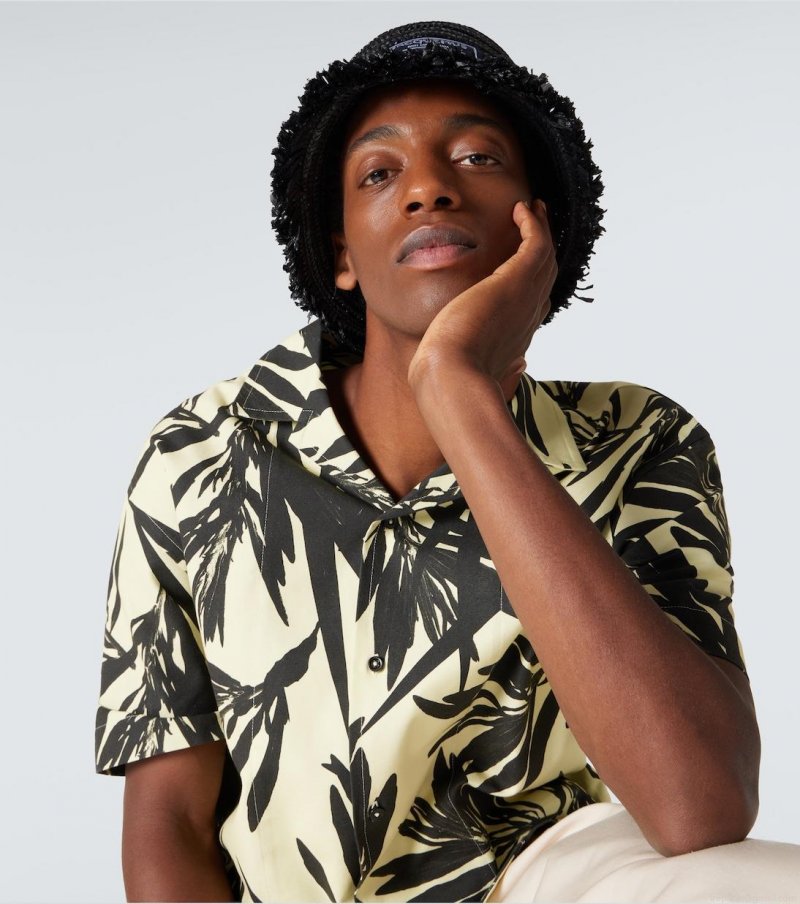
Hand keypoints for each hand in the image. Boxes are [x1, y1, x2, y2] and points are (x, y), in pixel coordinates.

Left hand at [408, 199, 555, 401]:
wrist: (453, 375)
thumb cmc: (452, 378)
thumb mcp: (476, 371)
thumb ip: (498, 367)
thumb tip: (518, 368)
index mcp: (518, 337)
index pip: (535, 304)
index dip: (534, 281)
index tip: (524, 264)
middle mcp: (529, 317)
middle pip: (546, 275)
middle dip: (543, 249)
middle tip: (536, 224)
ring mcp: (528, 297)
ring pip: (546, 256)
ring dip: (541, 229)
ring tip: (532, 209)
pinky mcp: (518, 280)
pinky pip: (537, 242)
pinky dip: (533, 223)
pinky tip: (520, 209)